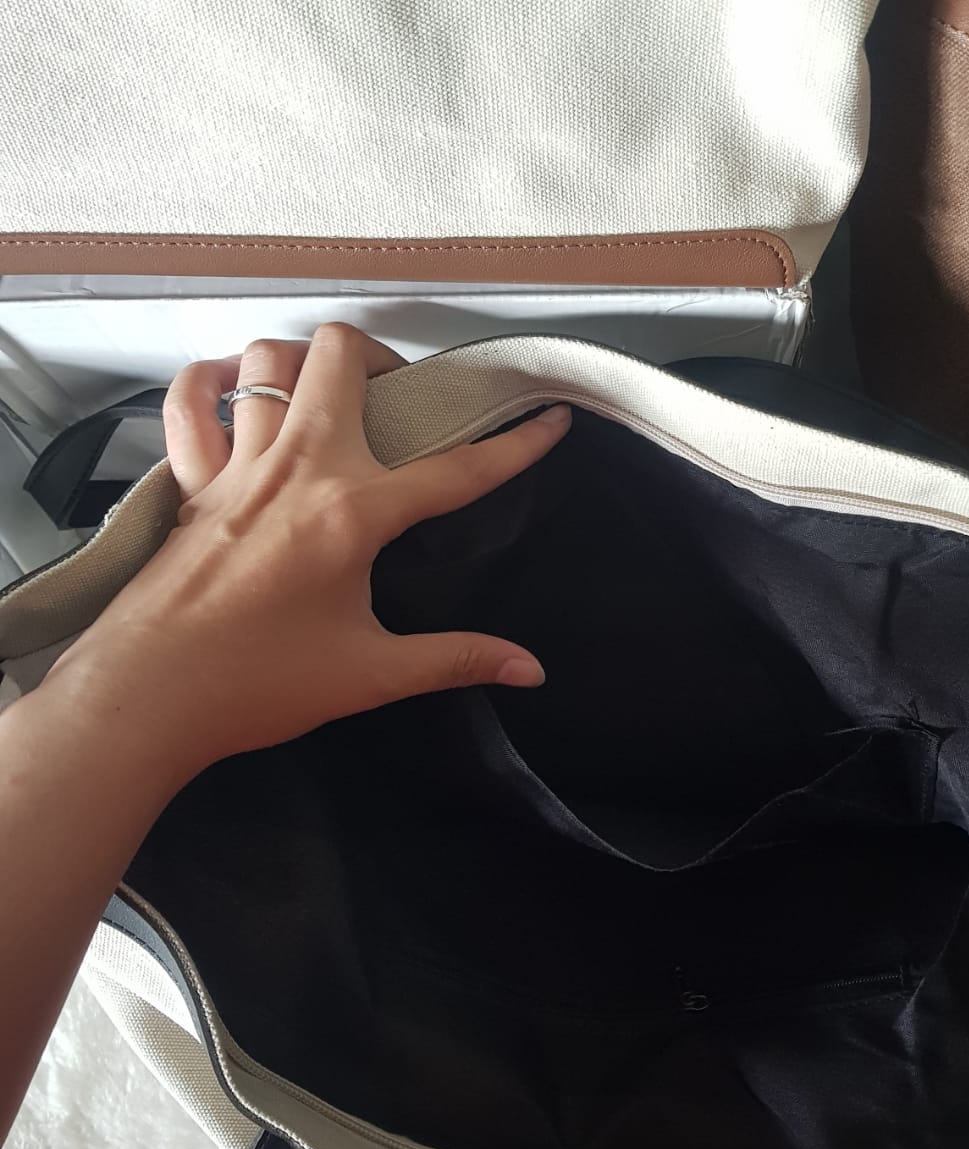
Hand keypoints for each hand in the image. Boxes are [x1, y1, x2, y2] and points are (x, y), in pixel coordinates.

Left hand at [39, 322, 569, 786]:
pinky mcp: (188, 481)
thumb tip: (530, 669)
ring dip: (302, 361)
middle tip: (401, 400)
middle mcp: (297, 468)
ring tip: (327, 392)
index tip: (548, 419)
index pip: (456, 469)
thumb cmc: (261, 685)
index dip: (514, 445)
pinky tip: (231, 391)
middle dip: (384, 359)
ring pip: (265, 361)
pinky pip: (189, 401)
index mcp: (354, 513)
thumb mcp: (372, 674)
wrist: (147, 699)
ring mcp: (235, 466)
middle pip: (341, 357)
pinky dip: (210, 383)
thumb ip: (458, 660)